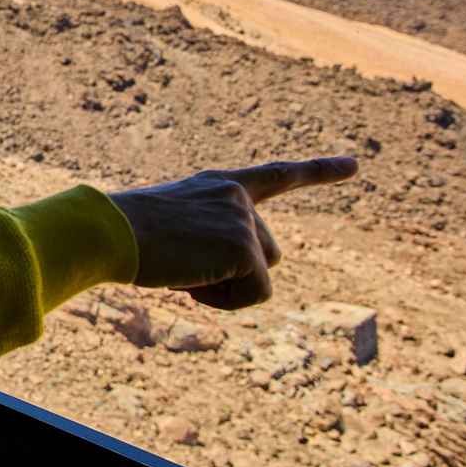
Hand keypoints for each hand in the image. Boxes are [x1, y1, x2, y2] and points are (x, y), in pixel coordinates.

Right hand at [109, 157, 357, 309]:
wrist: (110, 231)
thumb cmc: (124, 235)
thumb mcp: (168, 227)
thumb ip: (206, 238)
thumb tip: (226, 272)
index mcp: (218, 185)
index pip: (276, 175)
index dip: (319, 171)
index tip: (355, 165)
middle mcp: (237, 196)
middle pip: (266, 252)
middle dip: (234, 272)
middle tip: (183, 264)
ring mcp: (243, 219)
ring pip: (260, 276)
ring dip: (225, 287)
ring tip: (182, 269)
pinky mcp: (245, 248)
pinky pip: (255, 295)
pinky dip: (225, 301)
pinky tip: (191, 282)